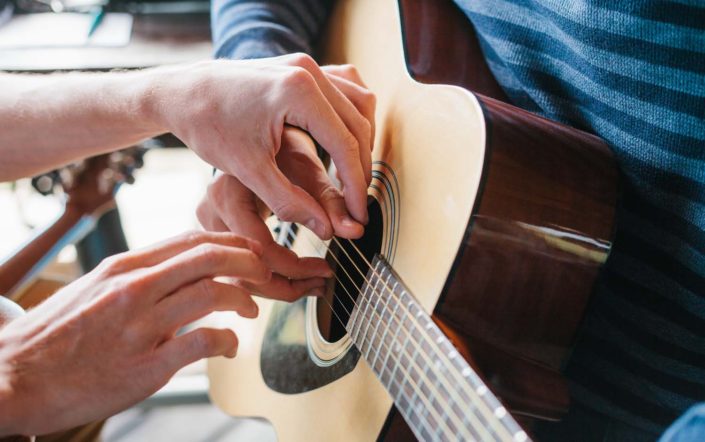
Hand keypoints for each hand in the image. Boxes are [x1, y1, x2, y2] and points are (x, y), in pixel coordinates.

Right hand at [0, 232, 269, 436]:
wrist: (13, 377)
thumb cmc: (55, 336)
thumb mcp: (93, 288)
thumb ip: (137, 277)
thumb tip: (179, 271)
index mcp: (124, 267)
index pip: (191, 240)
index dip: (230, 242)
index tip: (249, 250)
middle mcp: (134, 288)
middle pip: (209, 257)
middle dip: (249, 261)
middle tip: (266, 272)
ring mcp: (141, 325)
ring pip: (213, 293)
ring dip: (243, 298)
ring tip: (252, 308)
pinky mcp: (147, 365)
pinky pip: (204, 341)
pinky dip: (227, 340)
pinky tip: (230, 345)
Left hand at [152, 55, 375, 234]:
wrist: (181, 93)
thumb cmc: (208, 126)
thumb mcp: (248, 170)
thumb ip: (290, 201)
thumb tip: (327, 229)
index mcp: (298, 92)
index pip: (346, 146)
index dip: (356, 186)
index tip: (360, 215)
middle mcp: (309, 70)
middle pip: (359, 125)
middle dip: (362, 168)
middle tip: (357, 204)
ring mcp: (307, 63)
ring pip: (359, 105)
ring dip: (361, 142)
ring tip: (353, 179)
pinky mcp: (302, 65)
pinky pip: (345, 90)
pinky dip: (350, 118)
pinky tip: (343, 143)